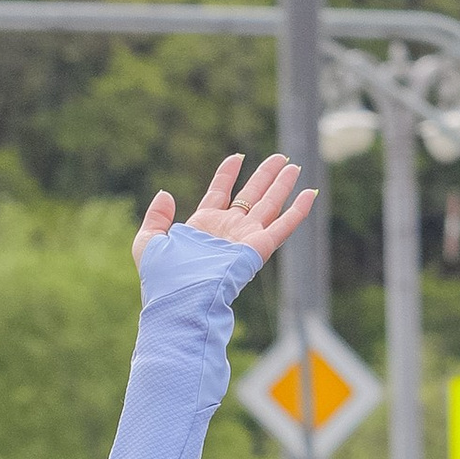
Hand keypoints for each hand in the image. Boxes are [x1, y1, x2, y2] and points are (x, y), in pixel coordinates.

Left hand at [132, 153, 315, 271]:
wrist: (181, 300)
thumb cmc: (163, 280)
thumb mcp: (148, 243)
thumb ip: (155, 218)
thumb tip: (165, 194)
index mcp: (203, 227)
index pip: (219, 193)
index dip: (227, 174)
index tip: (236, 157)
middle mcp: (227, 232)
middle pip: (251, 196)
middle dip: (265, 176)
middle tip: (280, 158)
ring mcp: (244, 239)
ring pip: (269, 205)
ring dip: (282, 185)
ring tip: (294, 166)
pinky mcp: (258, 248)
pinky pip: (283, 227)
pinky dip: (298, 211)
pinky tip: (310, 194)